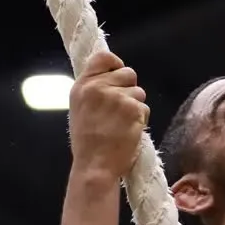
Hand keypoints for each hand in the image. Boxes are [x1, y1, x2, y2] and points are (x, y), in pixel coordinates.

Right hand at [68, 50, 148, 180]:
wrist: (95, 168)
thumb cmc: (87, 145)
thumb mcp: (80, 110)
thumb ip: (93, 90)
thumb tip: (111, 76)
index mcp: (82, 87)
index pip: (103, 57)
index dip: (116, 63)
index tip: (118, 73)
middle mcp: (98, 88)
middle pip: (128, 73)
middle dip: (129, 89)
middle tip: (120, 110)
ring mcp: (117, 98)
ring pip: (139, 92)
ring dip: (135, 107)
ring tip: (121, 125)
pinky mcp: (133, 109)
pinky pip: (144, 108)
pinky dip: (140, 120)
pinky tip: (128, 132)